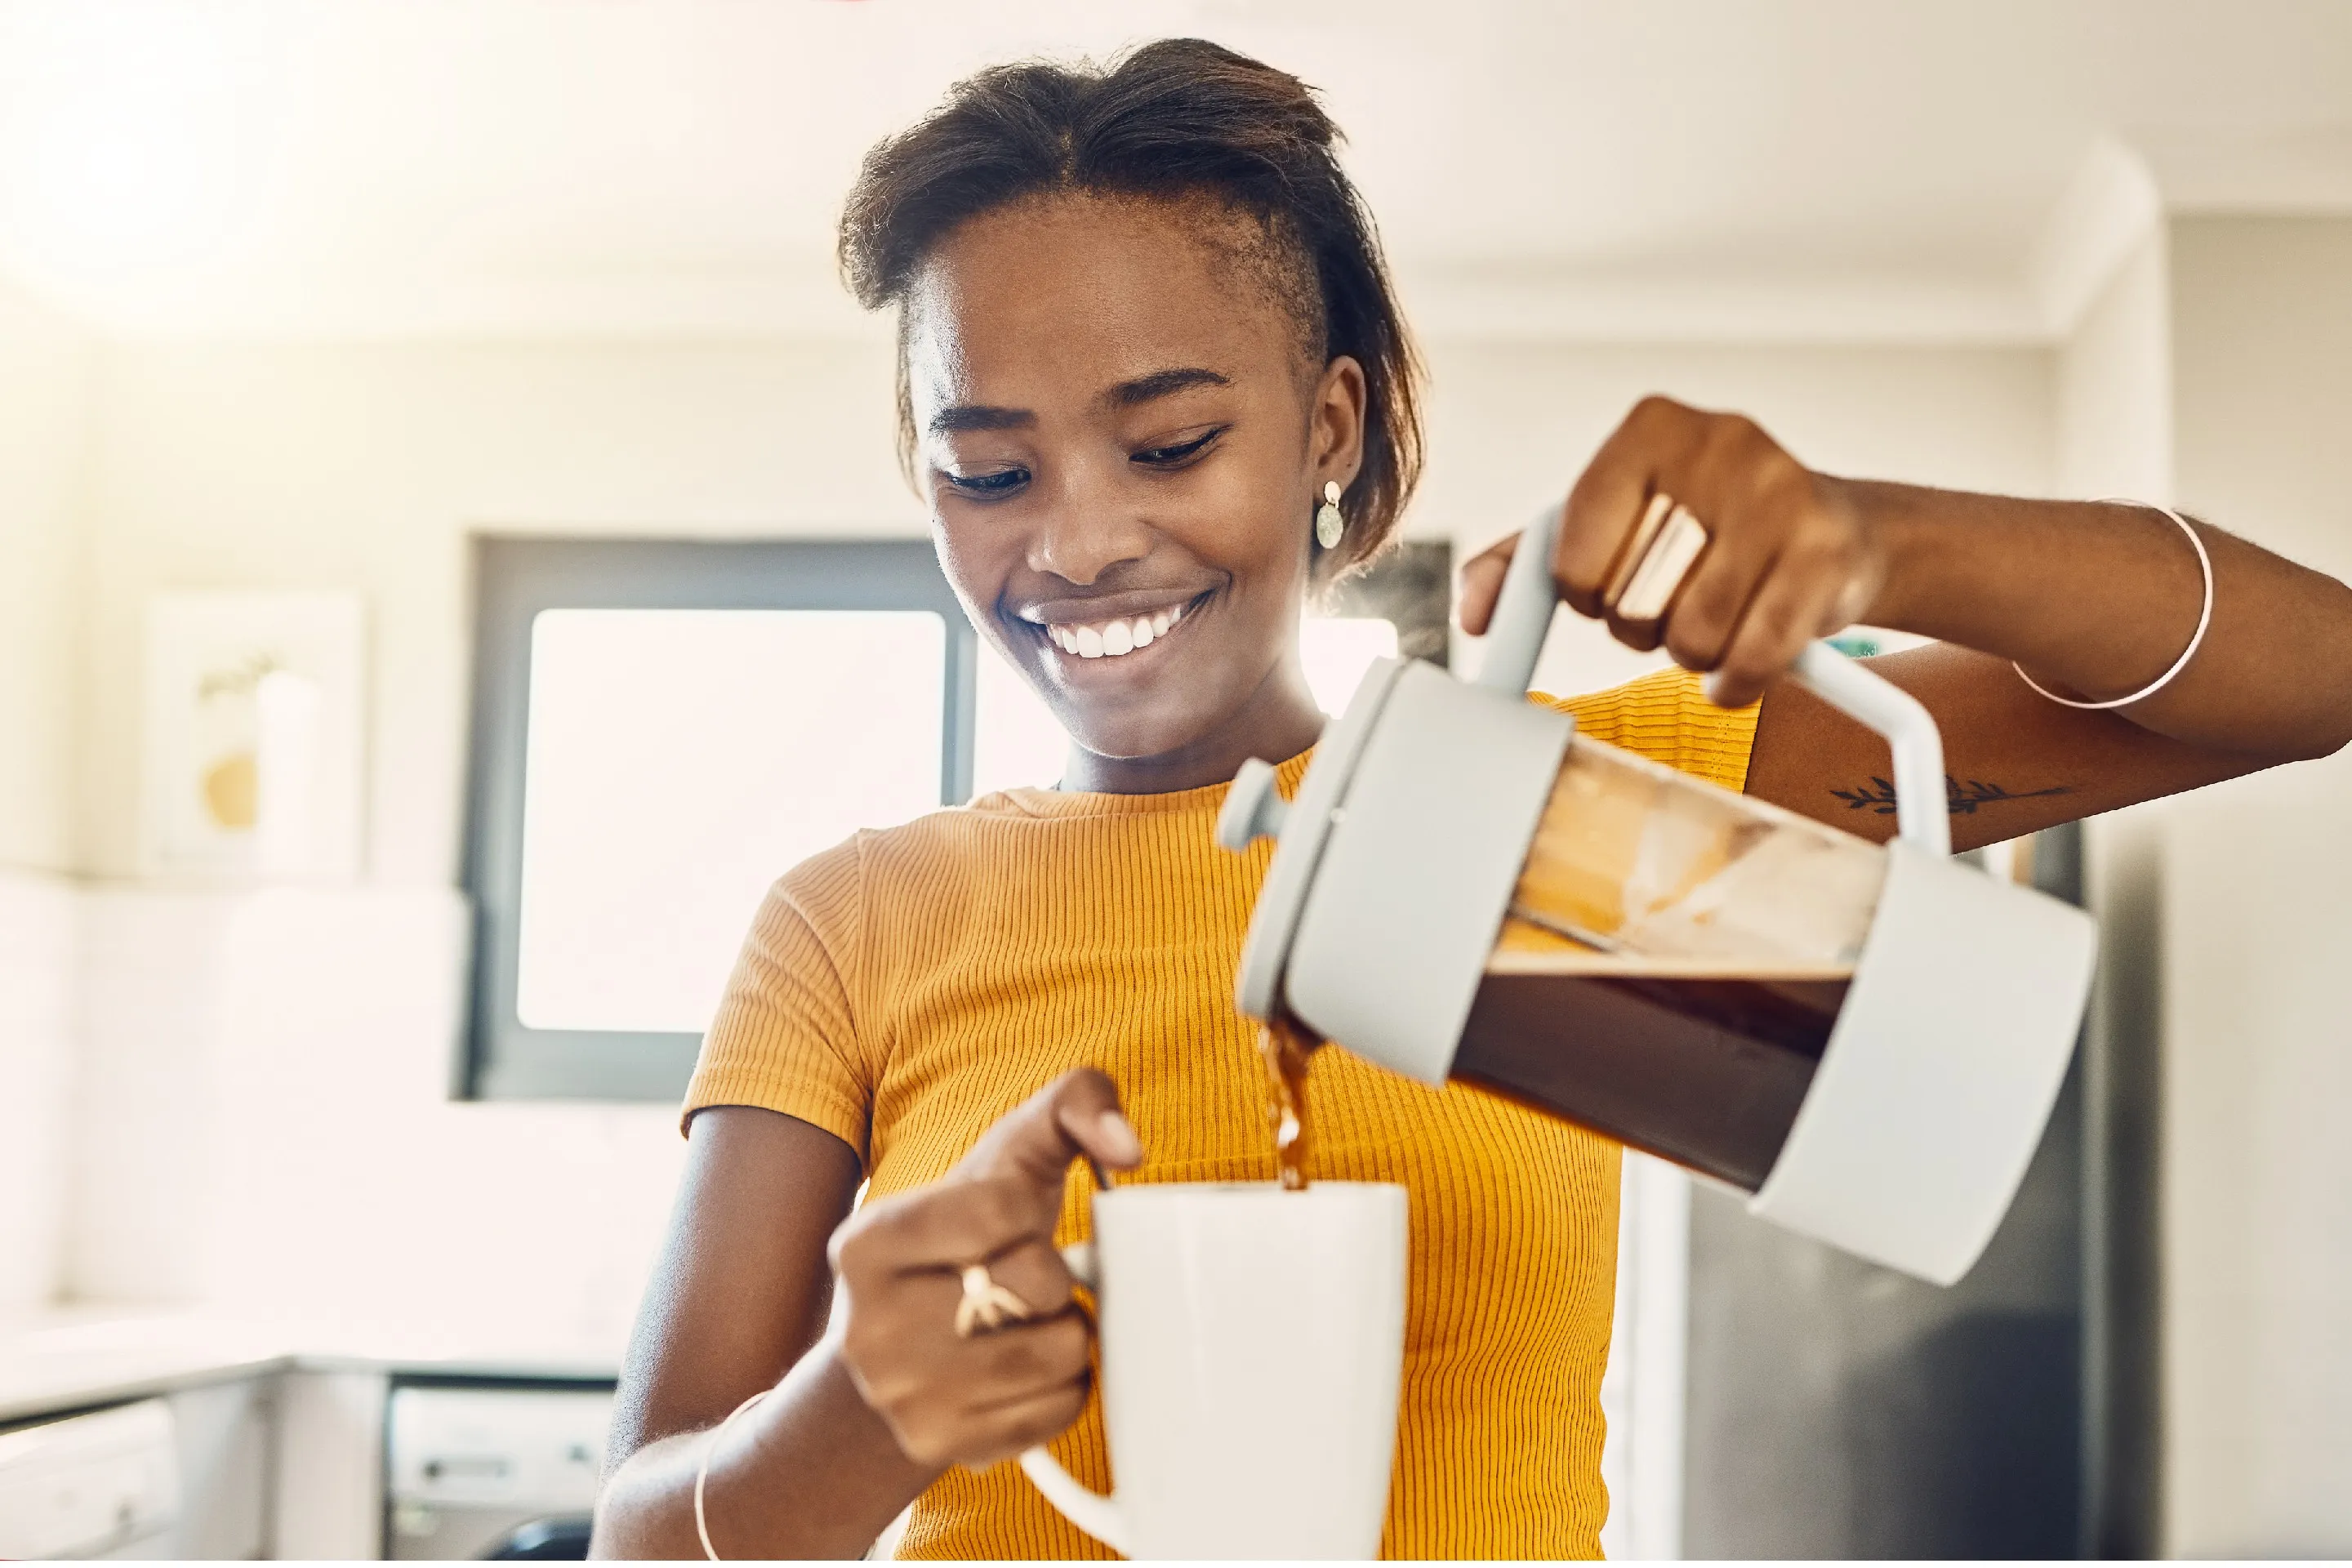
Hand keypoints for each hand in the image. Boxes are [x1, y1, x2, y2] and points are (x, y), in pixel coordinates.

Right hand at [828, 1069, 1142, 1470]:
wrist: (903, 1348)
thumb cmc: (970, 1234)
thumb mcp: (1007, 1152)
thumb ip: (1074, 1103)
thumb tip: (1127, 1145)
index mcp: (866, 1241)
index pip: (999, 1208)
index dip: (1032, 1209)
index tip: (1015, 1217)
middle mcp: (869, 1326)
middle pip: (1034, 1282)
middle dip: (1053, 1272)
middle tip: (1025, 1276)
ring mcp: (903, 1396)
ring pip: (1059, 1348)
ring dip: (1067, 1327)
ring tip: (1028, 1317)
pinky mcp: (943, 1445)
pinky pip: (1061, 1406)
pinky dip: (1068, 1381)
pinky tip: (1031, 1364)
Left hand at [1458, 396, 1886, 707]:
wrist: (1838, 532)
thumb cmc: (1703, 528)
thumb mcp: (1610, 522)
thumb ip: (1526, 561)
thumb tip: (1475, 617)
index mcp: (1651, 429)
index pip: (1571, 555)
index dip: (1585, 592)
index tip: (1610, 584)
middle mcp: (1721, 445)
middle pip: (1630, 601)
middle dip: (1641, 626)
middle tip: (1673, 602)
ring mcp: (1782, 495)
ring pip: (1690, 637)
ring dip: (1693, 655)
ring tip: (1716, 618)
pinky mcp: (1826, 554)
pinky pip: (1751, 660)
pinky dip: (1736, 682)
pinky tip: (1743, 660)